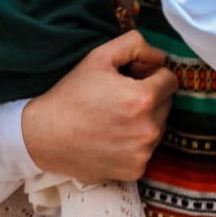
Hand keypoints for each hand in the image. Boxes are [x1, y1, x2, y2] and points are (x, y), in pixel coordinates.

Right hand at [21, 32, 177, 181]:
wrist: (45, 135)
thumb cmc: (71, 94)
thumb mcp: (99, 57)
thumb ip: (135, 45)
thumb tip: (160, 56)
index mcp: (144, 99)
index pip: (170, 80)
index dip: (151, 74)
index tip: (133, 78)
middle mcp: (149, 129)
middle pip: (167, 104)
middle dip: (150, 97)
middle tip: (120, 96)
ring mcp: (143, 154)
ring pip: (158, 128)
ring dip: (144, 120)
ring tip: (114, 118)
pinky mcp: (134, 171)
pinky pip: (146, 150)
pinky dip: (135, 144)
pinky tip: (111, 137)